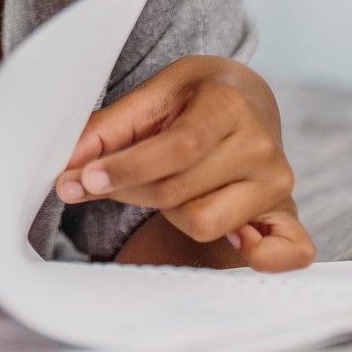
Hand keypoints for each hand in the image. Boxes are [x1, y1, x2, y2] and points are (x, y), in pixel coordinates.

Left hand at [59, 56, 310, 271]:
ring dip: (169, 211)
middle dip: (131, 189)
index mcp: (229, 104)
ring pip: (203, 222)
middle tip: (104, 181)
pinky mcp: (285, 213)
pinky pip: (282, 251)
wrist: (247, 99)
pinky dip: (264, 256)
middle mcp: (261, 144)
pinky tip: (239, 243)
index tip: (82, 180)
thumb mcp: (154, 95)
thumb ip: (109, 129)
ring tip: (168, 184)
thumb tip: (66, 165)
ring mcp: (277, 182)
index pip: (176, 150)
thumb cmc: (195, 98)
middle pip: (179, 191)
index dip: (126, 169)